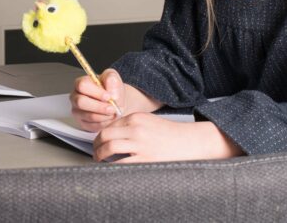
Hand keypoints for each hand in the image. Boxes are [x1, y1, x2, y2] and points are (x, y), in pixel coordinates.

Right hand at [70, 68, 125, 131]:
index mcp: (81, 83)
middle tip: (112, 108)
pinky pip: (92, 126)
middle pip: (81, 102)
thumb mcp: (114, 79)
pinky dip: (103, 123)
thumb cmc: (112, 91)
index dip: (96, 92)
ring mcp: (78, 111)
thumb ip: (111, 78)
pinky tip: (109, 118)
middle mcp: (76, 97)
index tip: (108, 96)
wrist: (116, 104)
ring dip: (104, 115)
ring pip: (88, 115)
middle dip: (99, 106)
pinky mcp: (83, 122)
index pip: (82, 85)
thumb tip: (110, 86)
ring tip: (113, 113)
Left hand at [93, 114, 241, 162]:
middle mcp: (136, 128)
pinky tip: (111, 168)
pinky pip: (120, 163)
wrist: (191, 142)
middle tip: (95, 152)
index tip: (99, 143)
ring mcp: (140, 143)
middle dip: (96, 145)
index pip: (110, 125)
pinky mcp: (145, 158)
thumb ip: (132, 126)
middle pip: (105, 135)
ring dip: (99, 155)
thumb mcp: (150, 122)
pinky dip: (111, 166)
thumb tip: (113, 136)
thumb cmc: (171, 135)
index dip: (101, 135)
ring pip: (109, 147)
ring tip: (99, 160)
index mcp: (136, 118)